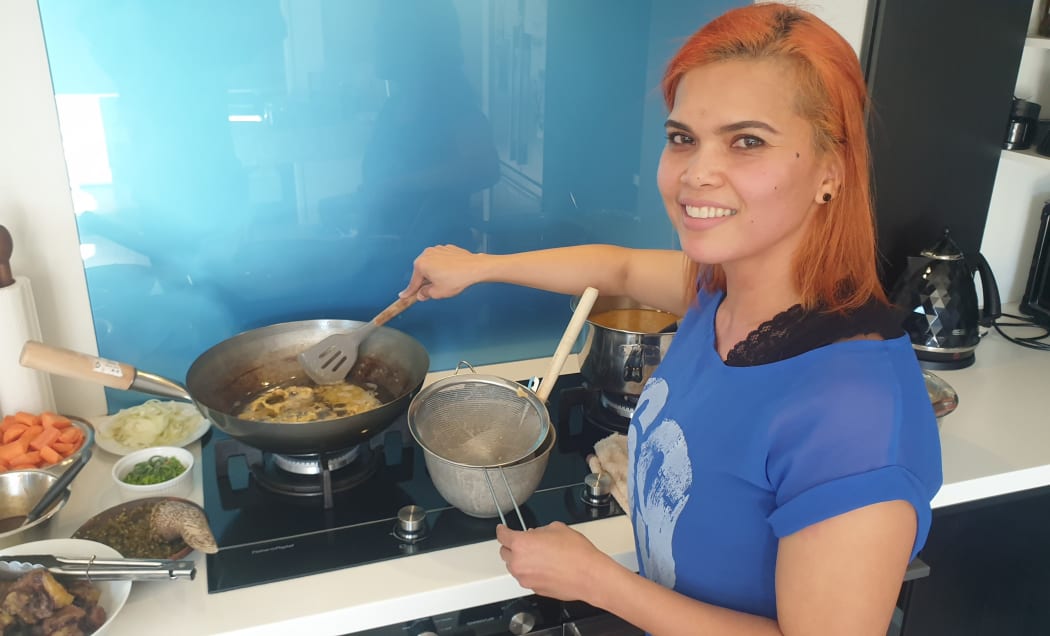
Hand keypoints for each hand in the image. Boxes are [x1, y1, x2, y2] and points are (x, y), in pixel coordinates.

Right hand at [400, 244, 480, 300]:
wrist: (475, 268)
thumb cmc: (457, 278)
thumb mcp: (437, 292)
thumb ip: (426, 294)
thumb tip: (422, 294)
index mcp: (421, 264)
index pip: (413, 282)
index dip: (409, 292)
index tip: (403, 296)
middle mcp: (427, 254)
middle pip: (421, 272)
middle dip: (426, 281)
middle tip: (433, 290)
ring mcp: (437, 249)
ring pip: (431, 265)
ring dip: (435, 273)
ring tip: (446, 281)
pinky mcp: (447, 249)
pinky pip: (441, 260)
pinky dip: (443, 267)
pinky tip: (451, 274)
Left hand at [496, 521, 613, 602]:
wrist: (589, 576)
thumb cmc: (576, 553)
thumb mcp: (557, 528)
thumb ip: (540, 530)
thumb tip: (536, 534)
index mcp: (521, 544)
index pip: (502, 536)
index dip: (502, 530)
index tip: (502, 529)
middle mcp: (519, 563)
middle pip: (504, 553)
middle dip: (512, 546)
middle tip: (525, 542)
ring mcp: (525, 578)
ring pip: (514, 567)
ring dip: (520, 560)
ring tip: (538, 555)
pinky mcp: (534, 589)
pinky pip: (526, 578)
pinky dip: (530, 572)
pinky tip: (545, 567)